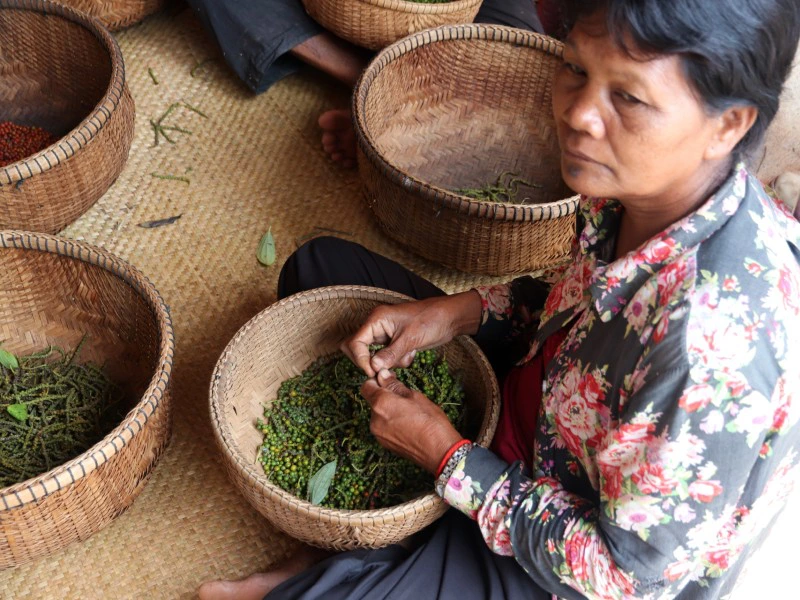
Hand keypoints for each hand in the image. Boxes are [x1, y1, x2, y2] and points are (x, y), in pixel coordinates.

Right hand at [342, 291, 481, 376]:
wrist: (450, 317)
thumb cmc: (431, 320)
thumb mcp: (410, 338)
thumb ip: (390, 354)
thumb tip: (373, 368)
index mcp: (376, 320)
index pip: (355, 343)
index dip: (360, 360)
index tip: (374, 372)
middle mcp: (377, 326)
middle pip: (358, 349)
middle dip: (370, 362)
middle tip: (386, 369)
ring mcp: (385, 334)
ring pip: (374, 356)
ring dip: (388, 362)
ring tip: (407, 355)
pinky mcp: (394, 342)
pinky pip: (387, 357)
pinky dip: (397, 361)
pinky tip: (412, 353)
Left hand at [361, 369, 461, 473]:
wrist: (439, 452)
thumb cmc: (431, 422)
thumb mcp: (415, 397)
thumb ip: (395, 385)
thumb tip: (383, 375)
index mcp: (381, 404)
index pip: (366, 387)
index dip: (376, 382)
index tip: (388, 381)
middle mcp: (374, 420)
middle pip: (372, 402)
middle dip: (384, 397)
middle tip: (404, 398)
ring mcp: (378, 434)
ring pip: (378, 415)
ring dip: (388, 411)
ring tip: (408, 414)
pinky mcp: (384, 444)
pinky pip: (383, 428)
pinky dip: (390, 423)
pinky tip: (407, 425)